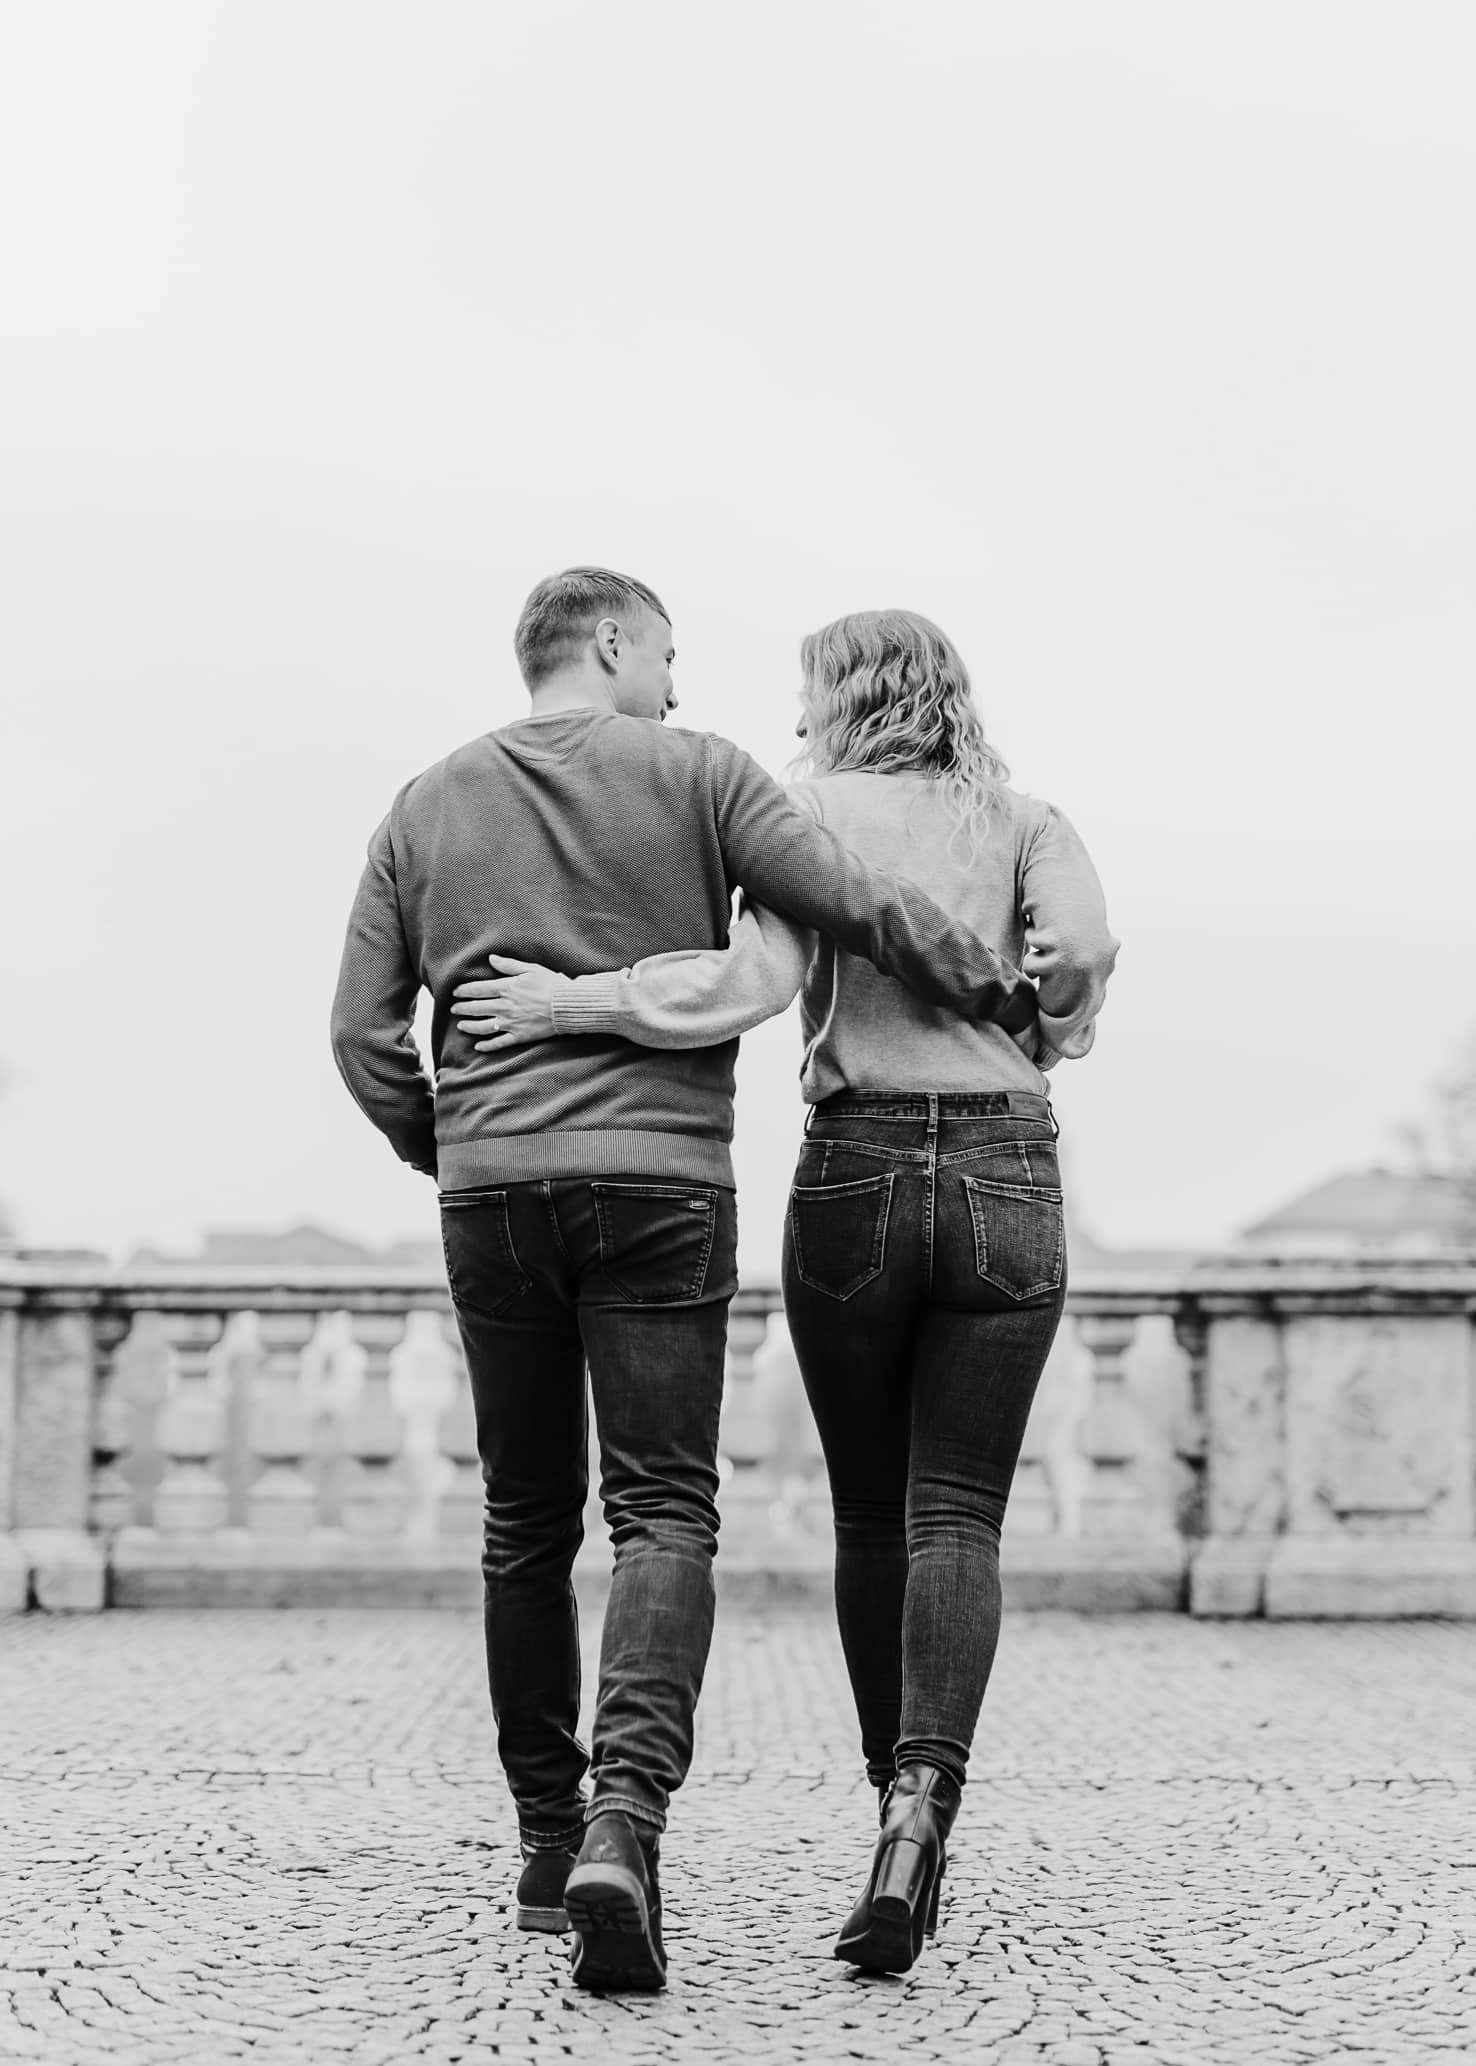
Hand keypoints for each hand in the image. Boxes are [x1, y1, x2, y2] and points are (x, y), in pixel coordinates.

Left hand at [452, 954, 570, 1050]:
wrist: (567, 1006)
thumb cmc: (551, 984)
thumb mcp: (531, 969)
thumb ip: (509, 965)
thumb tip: (491, 958)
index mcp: (506, 988)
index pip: (478, 989)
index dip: (464, 991)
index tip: (455, 992)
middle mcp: (505, 1006)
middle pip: (476, 1008)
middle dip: (462, 1008)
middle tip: (454, 1008)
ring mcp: (511, 1023)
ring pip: (483, 1027)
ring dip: (469, 1026)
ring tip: (461, 1025)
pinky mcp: (519, 1036)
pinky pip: (499, 1043)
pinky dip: (487, 1046)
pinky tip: (478, 1047)